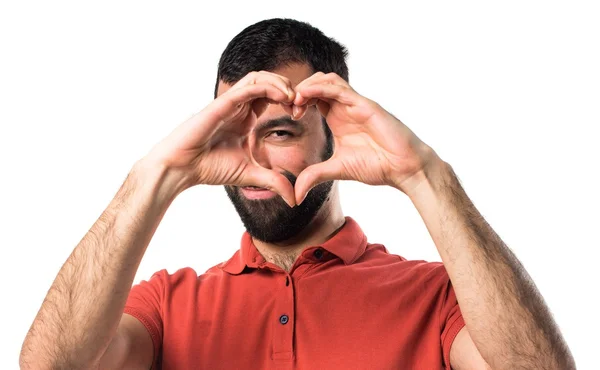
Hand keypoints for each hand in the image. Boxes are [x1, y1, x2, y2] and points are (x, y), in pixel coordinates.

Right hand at [144, 71, 297, 205]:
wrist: (182, 168)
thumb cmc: (210, 168)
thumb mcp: (251, 175)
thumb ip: (273, 182)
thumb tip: (294, 200)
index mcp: (245, 116)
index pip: (271, 95)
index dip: (290, 100)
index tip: (302, 114)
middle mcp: (238, 106)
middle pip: (267, 81)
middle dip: (289, 87)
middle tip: (303, 103)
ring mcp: (229, 103)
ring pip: (258, 78)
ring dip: (280, 82)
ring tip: (294, 97)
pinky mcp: (221, 104)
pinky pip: (248, 87)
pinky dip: (268, 87)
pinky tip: (283, 97)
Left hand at [292, 72, 437, 202]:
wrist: (404, 168)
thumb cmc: (377, 166)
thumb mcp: (337, 170)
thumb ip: (315, 176)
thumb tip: (295, 195)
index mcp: (337, 118)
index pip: (312, 98)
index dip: (297, 101)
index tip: (287, 115)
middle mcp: (345, 107)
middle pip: (317, 83)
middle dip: (298, 91)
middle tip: (288, 107)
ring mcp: (355, 104)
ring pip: (327, 80)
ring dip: (307, 86)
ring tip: (295, 101)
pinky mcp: (364, 105)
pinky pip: (339, 89)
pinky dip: (320, 88)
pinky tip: (306, 97)